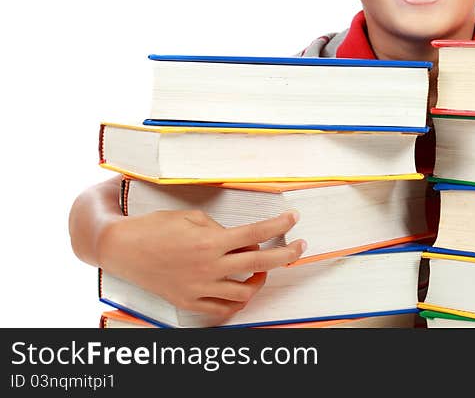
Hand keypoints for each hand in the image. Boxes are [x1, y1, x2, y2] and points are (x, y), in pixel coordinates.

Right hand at [97, 209, 306, 319]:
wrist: (122, 249)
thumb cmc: (154, 228)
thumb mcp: (190, 217)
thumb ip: (219, 228)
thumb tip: (240, 238)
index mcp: (209, 241)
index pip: (255, 233)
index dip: (279, 225)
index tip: (293, 219)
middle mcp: (208, 267)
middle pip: (260, 263)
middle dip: (286, 253)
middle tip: (299, 246)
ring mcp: (199, 288)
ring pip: (245, 291)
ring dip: (261, 279)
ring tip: (263, 268)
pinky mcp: (189, 301)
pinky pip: (222, 309)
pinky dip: (237, 300)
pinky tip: (242, 288)